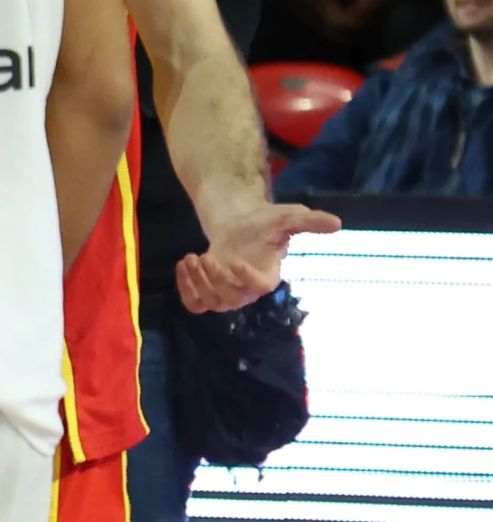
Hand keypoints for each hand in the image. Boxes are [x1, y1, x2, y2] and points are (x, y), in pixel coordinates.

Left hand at [175, 194, 341, 313]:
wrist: (239, 226)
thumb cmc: (265, 224)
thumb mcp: (288, 218)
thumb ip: (310, 222)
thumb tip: (337, 223)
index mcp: (268, 277)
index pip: (259, 287)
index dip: (246, 278)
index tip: (234, 261)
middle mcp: (247, 291)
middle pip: (230, 298)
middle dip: (214, 280)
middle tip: (205, 257)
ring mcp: (226, 294)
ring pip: (210, 301)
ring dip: (196, 283)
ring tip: (192, 257)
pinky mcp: (207, 292)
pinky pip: (194, 304)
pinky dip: (185, 289)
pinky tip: (183, 265)